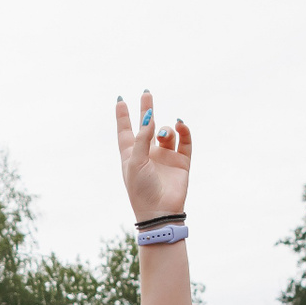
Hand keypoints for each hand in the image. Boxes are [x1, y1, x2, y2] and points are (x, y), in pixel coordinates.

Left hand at [115, 91, 190, 222]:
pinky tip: (180, 125)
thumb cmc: (141, 188)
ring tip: (162, 135)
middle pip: (147, 126)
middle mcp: (148, 154)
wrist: (160, 211)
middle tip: (146, 93)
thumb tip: (149, 116)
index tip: (120, 99)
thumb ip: (142, 137)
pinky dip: (184, 131)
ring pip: (167, 133)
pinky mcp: (181, 162)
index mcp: (131, 155)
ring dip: (166, 130)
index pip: (125, 131)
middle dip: (147, 110)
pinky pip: (185, 141)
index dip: (122, 116)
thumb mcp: (135, 161)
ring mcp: (165, 157)